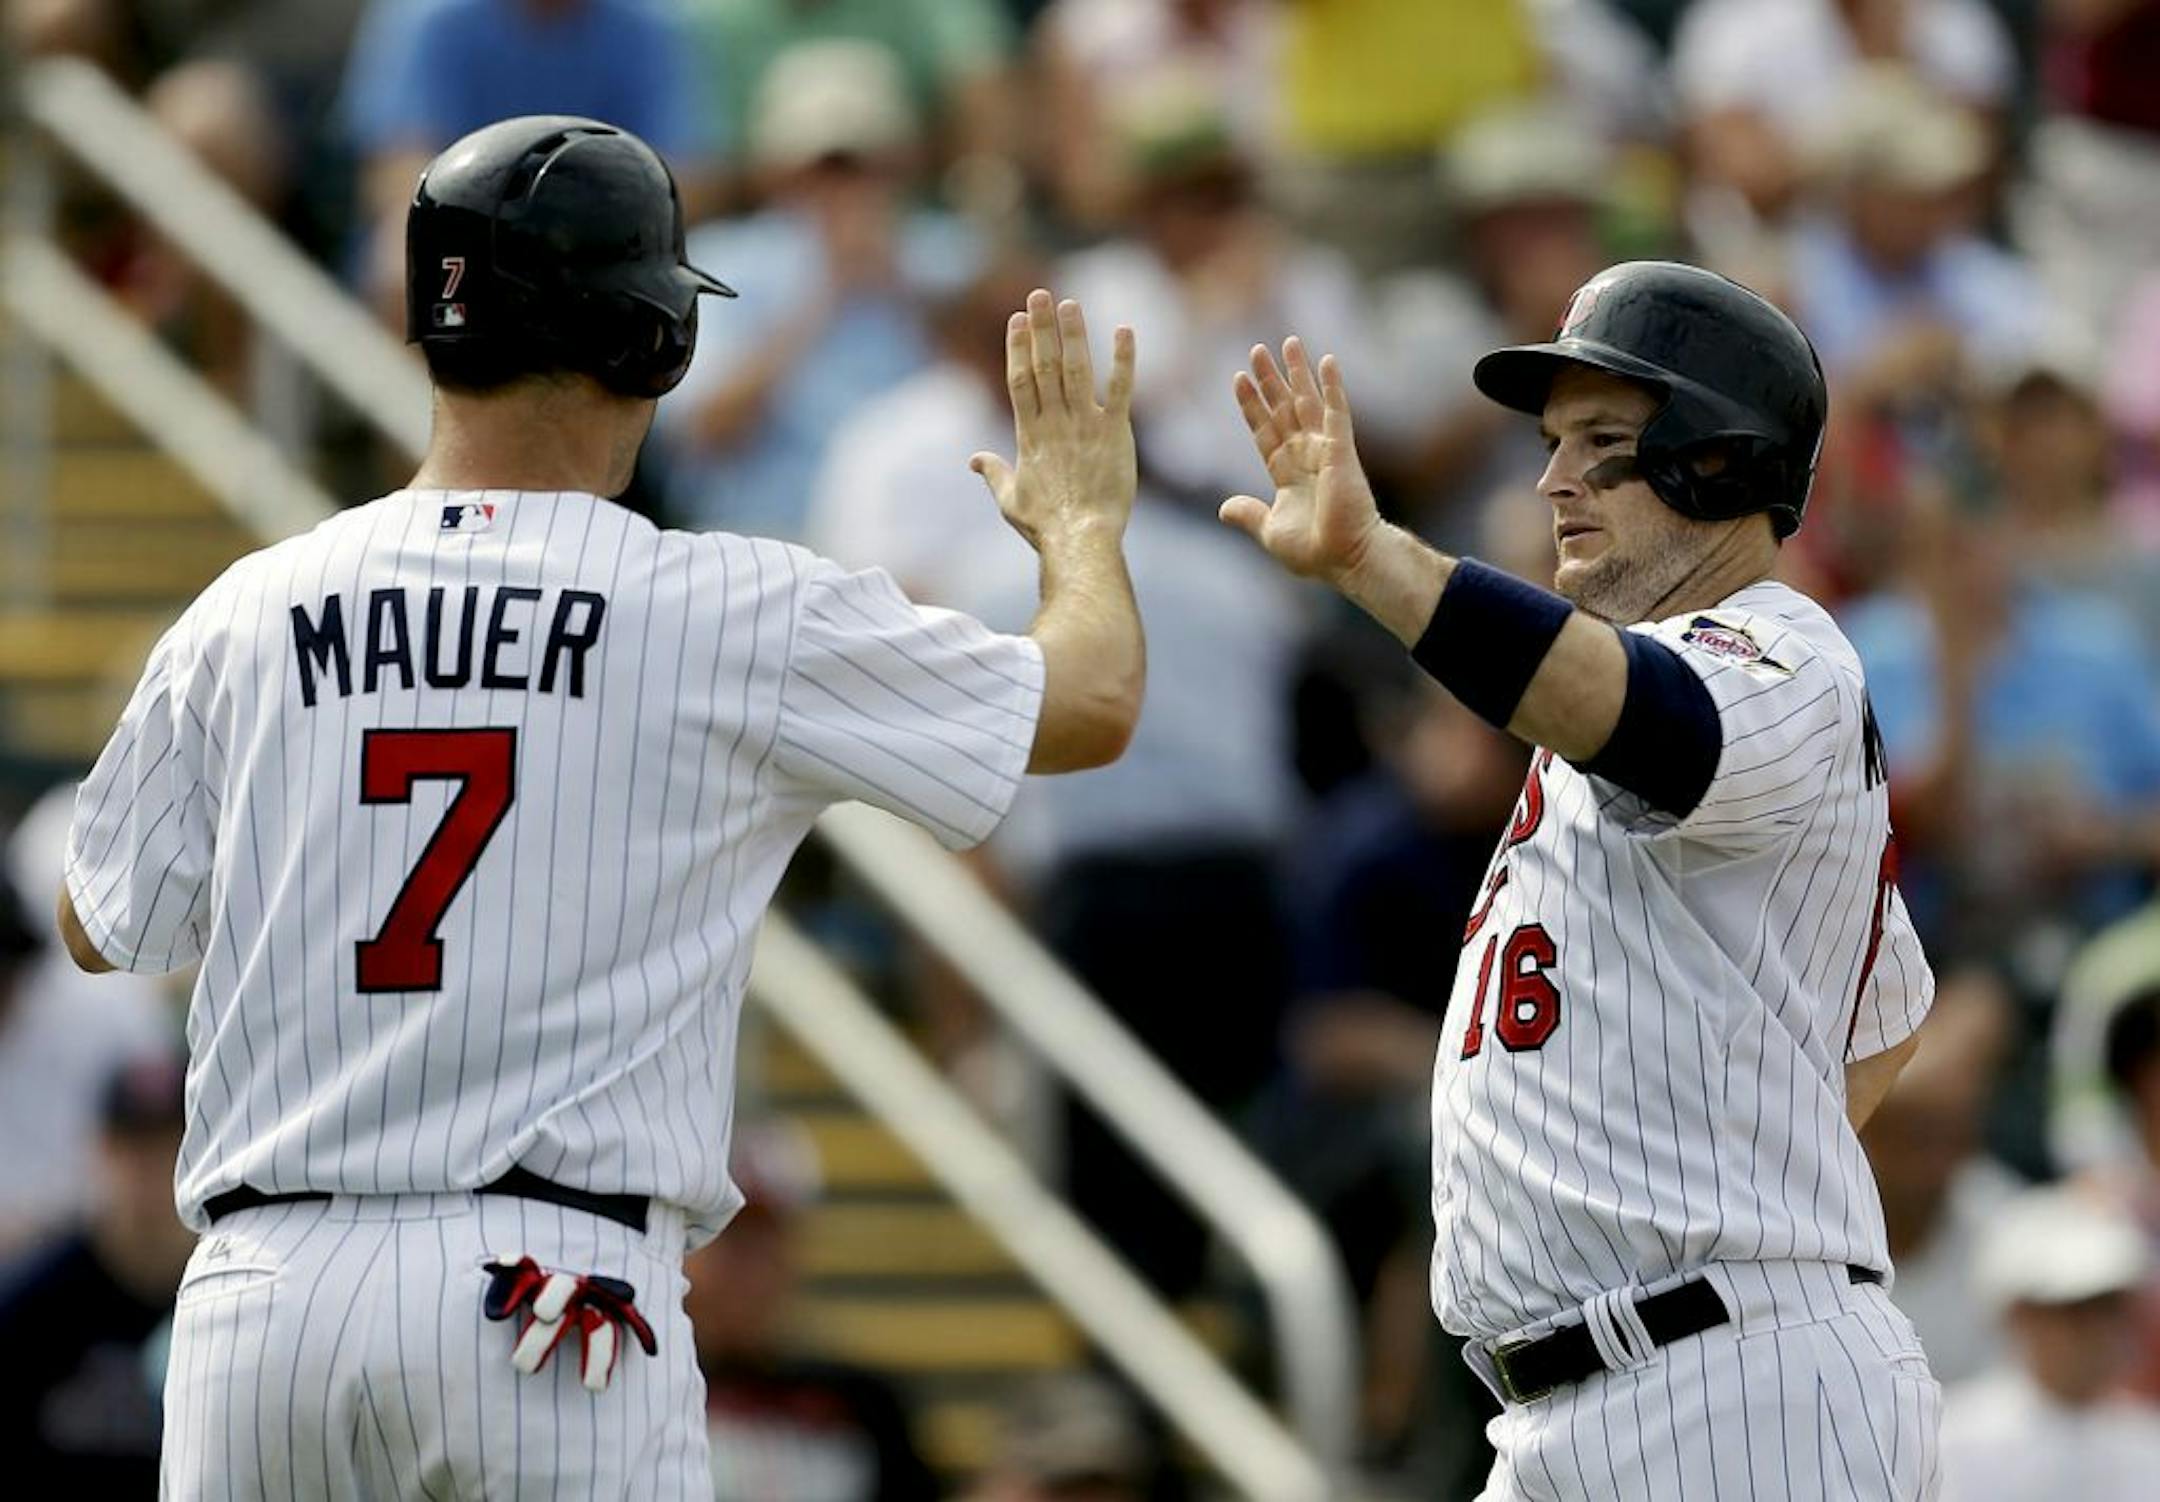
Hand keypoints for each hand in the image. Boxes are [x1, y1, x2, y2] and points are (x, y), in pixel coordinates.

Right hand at [971, 290, 1136, 549]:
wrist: (1080, 539)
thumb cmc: (1045, 526)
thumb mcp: (1009, 500)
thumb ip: (993, 473)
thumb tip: (973, 460)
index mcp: (1029, 435)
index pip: (1020, 380)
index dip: (1017, 346)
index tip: (1017, 318)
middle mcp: (1054, 422)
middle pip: (1044, 365)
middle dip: (1041, 327)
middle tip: (1040, 293)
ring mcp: (1084, 425)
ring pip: (1077, 369)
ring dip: (1074, 334)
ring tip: (1071, 303)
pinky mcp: (1114, 433)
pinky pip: (1120, 390)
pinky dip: (1123, 360)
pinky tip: (1125, 331)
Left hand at [1220, 338, 1381, 586]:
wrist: (1346, 559)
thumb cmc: (1316, 551)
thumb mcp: (1270, 532)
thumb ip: (1249, 515)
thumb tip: (1223, 508)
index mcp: (1287, 473)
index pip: (1265, 430)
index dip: (1252, 406)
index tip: (1238, 378)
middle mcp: (1306, 456)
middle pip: (1283, 408)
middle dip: (1270, 380)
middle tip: (1257, 349)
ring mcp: (1325, 450)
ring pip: (1307, 402)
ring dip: (1298, 372)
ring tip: (1288, 342)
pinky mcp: (1341, 449)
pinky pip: (1336, 411)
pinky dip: (1332, 386)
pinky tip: (1327, 360)